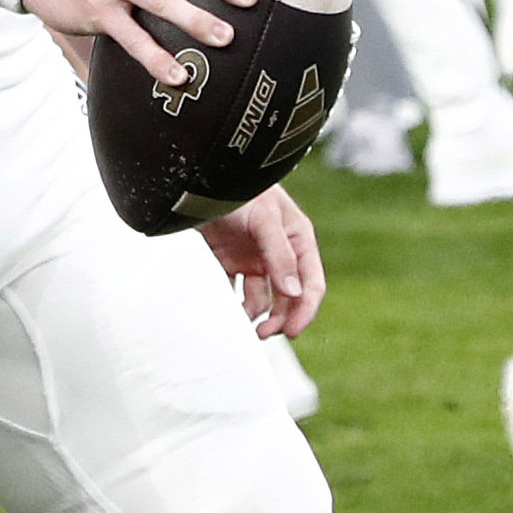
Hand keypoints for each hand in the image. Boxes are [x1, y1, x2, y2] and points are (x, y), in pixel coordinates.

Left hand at [199, 187, 326, 340]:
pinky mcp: (231, 260)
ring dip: (257, 314)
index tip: (293, 331)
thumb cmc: (239, 189)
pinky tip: (228, 312)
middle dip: (281, 318)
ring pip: (264, 297)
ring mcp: (255, 257)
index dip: (306, 310)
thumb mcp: (265, 219)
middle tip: (264, 333)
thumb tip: (294, 293)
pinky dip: (234, 304)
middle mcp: (280, 251)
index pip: (311, 282)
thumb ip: (279, 255)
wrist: (201, 178)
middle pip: (289, 296)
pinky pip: (236, 291)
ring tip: (244, 324)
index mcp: (297, 238)